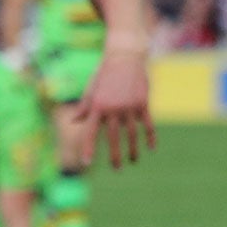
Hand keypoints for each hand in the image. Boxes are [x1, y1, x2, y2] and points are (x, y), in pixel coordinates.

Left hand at [73, 47, 155, 167]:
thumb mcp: (91, 89)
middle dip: (115, 155)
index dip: (88, 148)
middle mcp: (112, 108)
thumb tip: (75, 121)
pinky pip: (147, 124)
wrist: (125, 57)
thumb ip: (85, 107)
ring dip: (132, 149)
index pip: (91, 132)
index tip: (86, 162)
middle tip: (116, 168)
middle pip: (113, 137)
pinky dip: (150, 136)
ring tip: (132, 161)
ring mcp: (129, 106)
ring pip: (131, 134)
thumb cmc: (104, 74)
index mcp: (96, 107)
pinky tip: (151, 148)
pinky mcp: (143, 103)